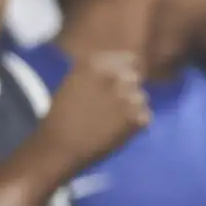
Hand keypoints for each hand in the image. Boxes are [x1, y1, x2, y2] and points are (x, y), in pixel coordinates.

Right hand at [37, 52, 150, 168]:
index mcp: (97, 63)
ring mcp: (129, 97)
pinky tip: (117, 131)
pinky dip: (135, 125)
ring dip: (132, 107)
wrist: (61, 146)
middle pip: (136, 78)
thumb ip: (100, 72)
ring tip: (110, 120)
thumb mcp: (76, 81)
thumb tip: (122, 70)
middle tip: (111, 107)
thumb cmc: (62, 116)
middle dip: (127, 90)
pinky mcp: (137, 118)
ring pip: (141, 98)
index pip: (129, 59)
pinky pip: (145, 117)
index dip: (125, 71)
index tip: (118, 84)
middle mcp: (116, 75)